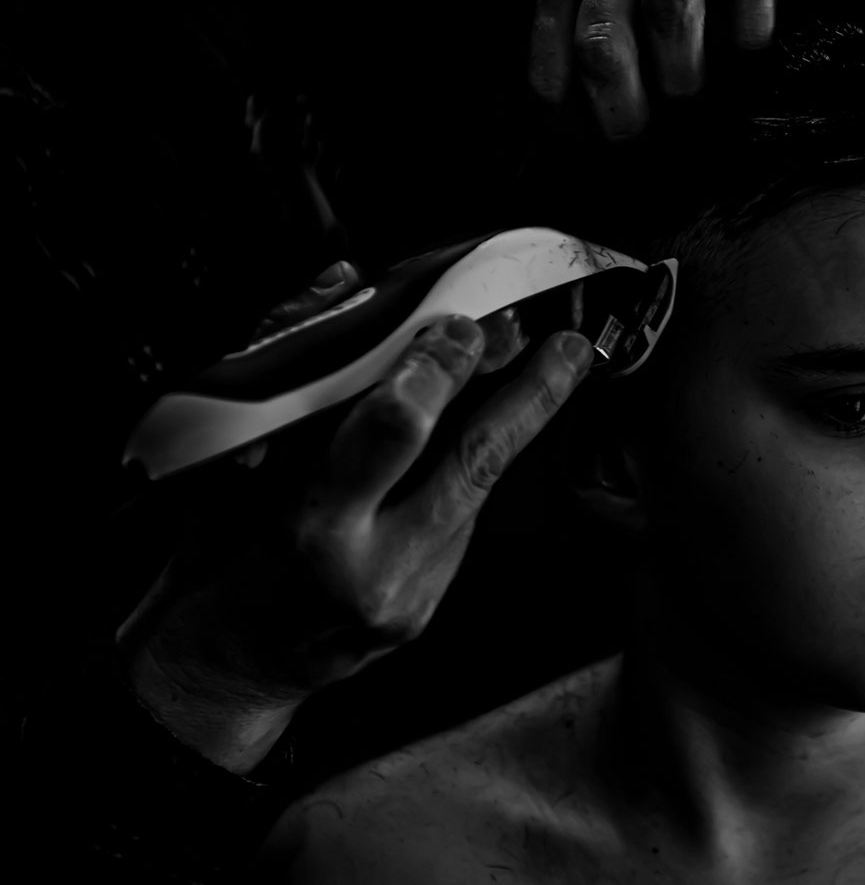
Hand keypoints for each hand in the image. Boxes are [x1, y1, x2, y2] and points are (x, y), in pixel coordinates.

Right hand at [118, 261, 594, 771]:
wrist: (224, 660)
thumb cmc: (214, 552)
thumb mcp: (217, 461)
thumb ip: (281, 369)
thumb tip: (344, 286)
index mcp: (308, 525)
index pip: (393, 433)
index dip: (434, 371)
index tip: (457, 326)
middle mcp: (370, 567)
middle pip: (472, 462)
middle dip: (528, 395)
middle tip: (568, 346)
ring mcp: (409, 596)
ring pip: (482, 490)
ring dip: (523, 420)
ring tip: (561, 364)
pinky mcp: (428, 609)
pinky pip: (463, 518)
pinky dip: (474, 465)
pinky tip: (490, 426)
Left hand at [530, 0, 776, 139]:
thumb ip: (590, 51)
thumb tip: (596, 137)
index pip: (553, 62)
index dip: (570, 118)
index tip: (595, 144)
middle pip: (602, 39)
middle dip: (620, 104)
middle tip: (639, 133)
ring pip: (667, 10)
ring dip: (680, 69)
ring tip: (689, 89)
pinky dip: (748, 27)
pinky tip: (746, 47)